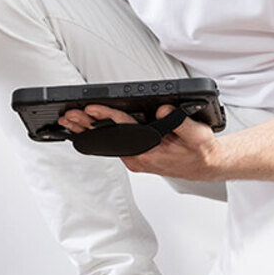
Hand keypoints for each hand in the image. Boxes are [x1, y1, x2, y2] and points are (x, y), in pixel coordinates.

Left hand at [66, 104, 226, 180]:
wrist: (205, 166)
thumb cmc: (201, 152)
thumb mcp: (197, 136)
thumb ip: (179, 122)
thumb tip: (161, 110)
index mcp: (149, 153)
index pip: (123, 130)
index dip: (106, 117)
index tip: (90, 109)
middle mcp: (138, 158)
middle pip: (109, 137)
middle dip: (86, 124)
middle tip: (68, 114)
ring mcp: (135, 157)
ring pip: (108, 141)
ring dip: (88, 129)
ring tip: (69, 119)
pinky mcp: (135, 154)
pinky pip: (114, 142)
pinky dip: (99, 132)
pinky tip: (86, 124)